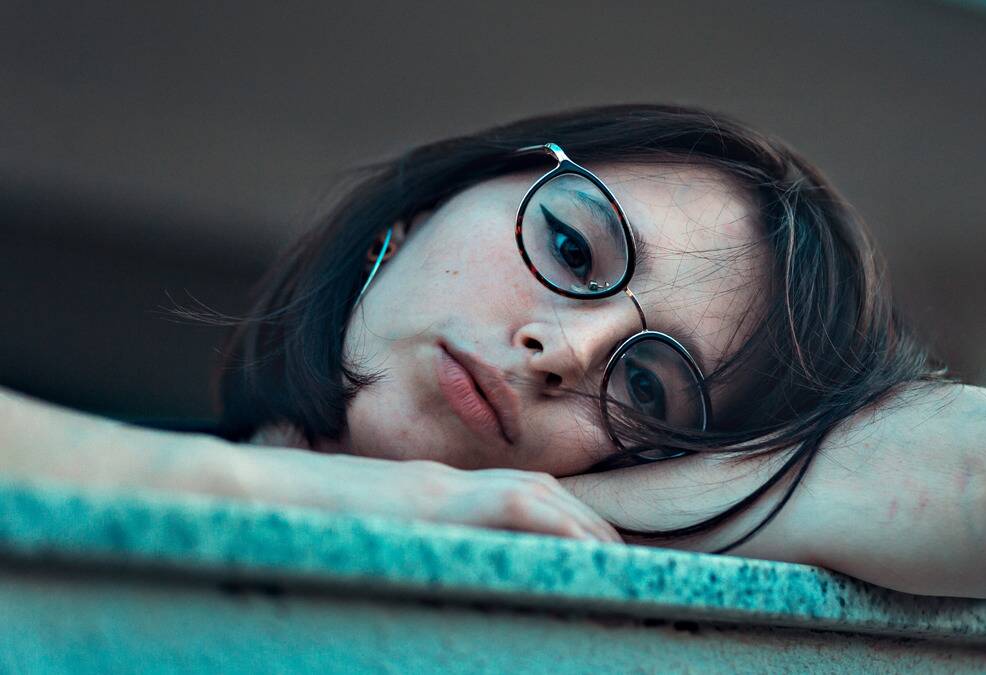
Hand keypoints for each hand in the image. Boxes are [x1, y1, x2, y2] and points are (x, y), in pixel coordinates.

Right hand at [243, 449, 622, 543]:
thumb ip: (397, 551)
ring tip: (619, 558)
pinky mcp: (423, 502)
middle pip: (535, 491)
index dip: (561, 518)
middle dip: (585, 524)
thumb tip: (421, 577)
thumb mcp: (357, 541)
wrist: (233, 495)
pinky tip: (584, 549)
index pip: (511, 496)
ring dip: (580, 524)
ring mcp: (432, 490)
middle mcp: (439, 486)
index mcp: (426, 495)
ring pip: (532, 494)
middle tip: (627, 559)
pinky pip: (507, 505)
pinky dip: (552, 521)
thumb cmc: (282, 525)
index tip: (594, 550)